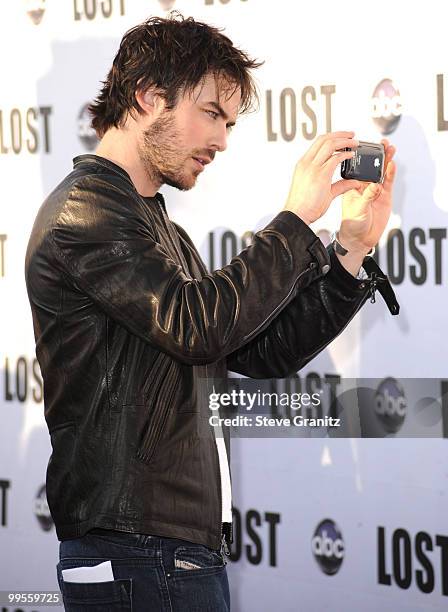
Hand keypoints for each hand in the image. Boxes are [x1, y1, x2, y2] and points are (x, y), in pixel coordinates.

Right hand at [283, 131, 361, 223]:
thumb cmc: (305, 207)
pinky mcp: (320, 175)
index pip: (318, 143)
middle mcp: (306, 163)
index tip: (343, 137)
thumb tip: (353, 182)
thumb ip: (339, 185)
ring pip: (329, 144)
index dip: (332, 137)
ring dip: (344, 141)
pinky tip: (352, 156)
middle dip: (340, 134)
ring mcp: (312, 168)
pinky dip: (345, 155)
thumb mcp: (323, 192)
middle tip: (352, 135)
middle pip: (324, 139)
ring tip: (355, 142)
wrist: (296, 216)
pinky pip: (335, 158)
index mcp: (303, 164)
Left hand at [338, 139, 396, 254]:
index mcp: (352, 185)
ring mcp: (375, 190)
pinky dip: (391, 174)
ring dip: (386, 160)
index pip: (357, 167)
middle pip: (371, 166)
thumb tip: (376, 187)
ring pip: (382, 172)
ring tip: (390, 148)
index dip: (361, 156)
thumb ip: (367, 197)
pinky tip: (393, 165)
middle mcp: (364, 185)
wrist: (360, 238)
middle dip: (377, 154)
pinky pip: (389, 182)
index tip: (365, 146)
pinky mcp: (385, 196)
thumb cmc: (352, 223)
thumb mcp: (357, 209)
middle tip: (381, 143)